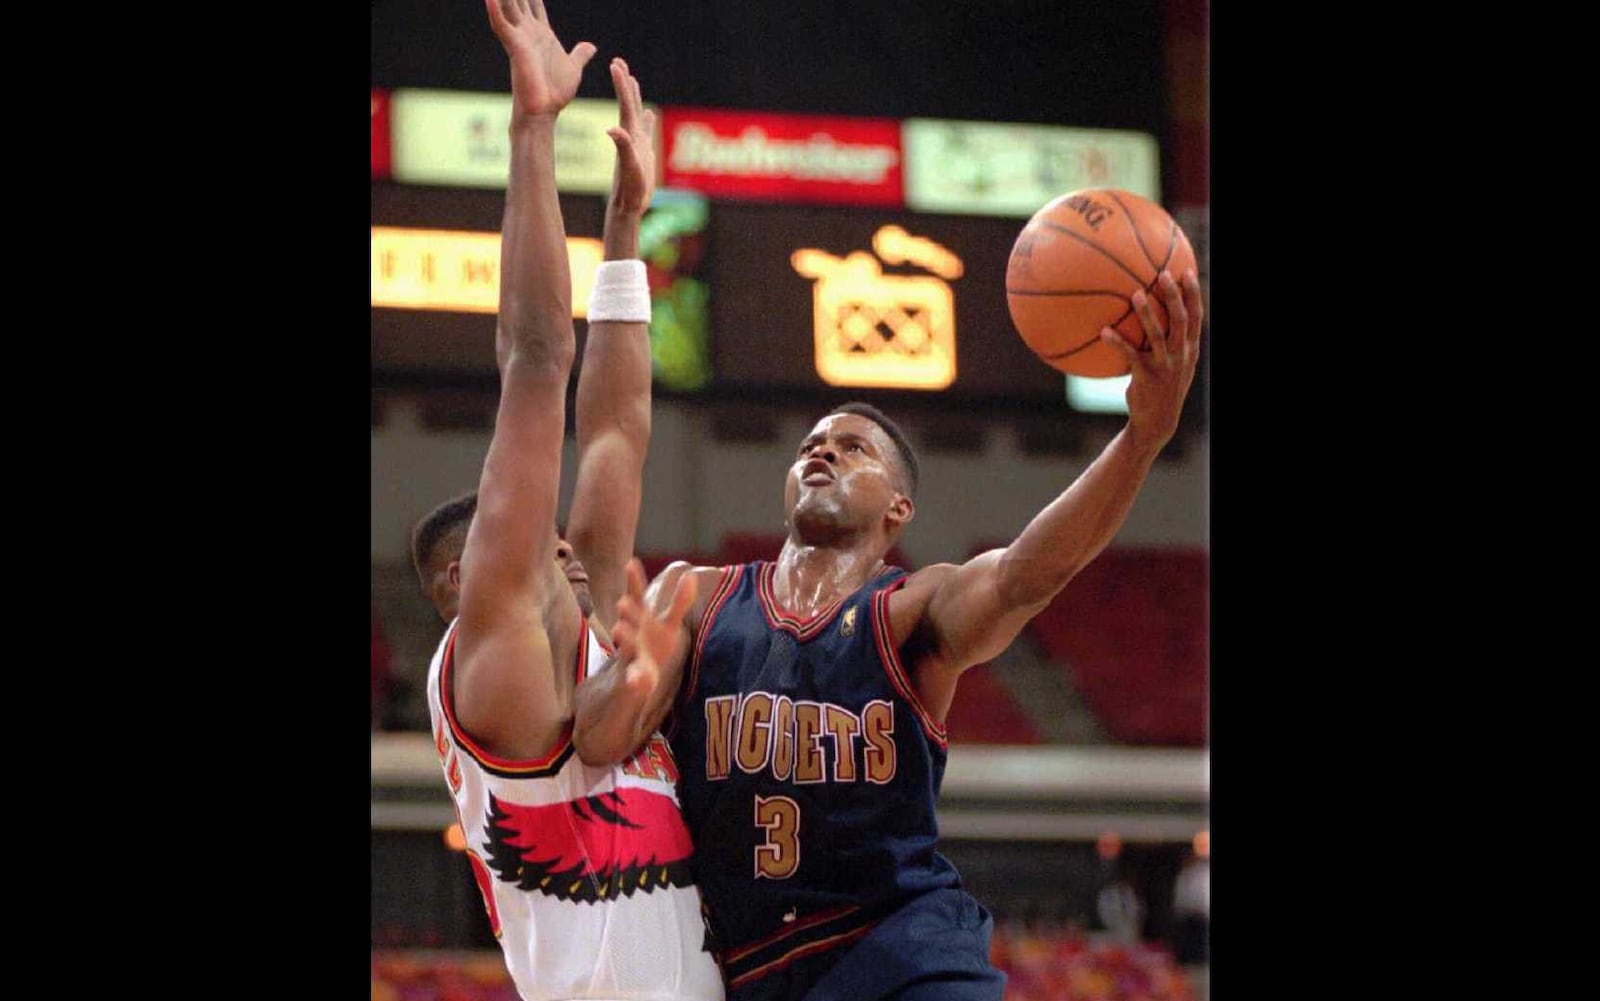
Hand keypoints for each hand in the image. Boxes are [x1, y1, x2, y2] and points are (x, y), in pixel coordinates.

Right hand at [484, 0, 596, 119]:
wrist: (544, 111)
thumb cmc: (555, 93)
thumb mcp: (573, 68)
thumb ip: (579, 55)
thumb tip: (590, 46)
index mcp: (541, 33)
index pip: (534, 3)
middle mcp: (527, 32)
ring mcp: (519, 38)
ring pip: (507, 6)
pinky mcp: (514, 48)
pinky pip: (502, 25)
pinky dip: (495, 10)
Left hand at [605, 57, 655, 217]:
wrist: (628, 205)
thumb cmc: (629, 189)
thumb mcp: (628, 167)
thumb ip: (622, 147)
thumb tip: (612, 129)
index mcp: (628, 135)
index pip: (625, 104)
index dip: (621, 84)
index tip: (614, 63)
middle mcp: (631, 135)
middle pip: (628, 103)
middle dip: (624, 83)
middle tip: (618, 62)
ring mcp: (637, 143)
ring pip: (637, 114)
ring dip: (634, 96)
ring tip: (632, 79)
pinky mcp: (644, 152)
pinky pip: (647, 130)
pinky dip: (648, 120)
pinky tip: (650, 114)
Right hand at [610, 560, 695, 701]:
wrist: (631, 684)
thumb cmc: (652, 647)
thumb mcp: (667, 625)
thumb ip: (679, 602)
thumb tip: (691, 575)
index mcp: (641, 622)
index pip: (637, 598)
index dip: (634, 582)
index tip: (631, 562)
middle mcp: (632, 636)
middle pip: (628, 621)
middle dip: (626, 612)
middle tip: (622, 601)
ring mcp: (629, 659)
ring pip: (626, 649)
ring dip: (624, 641)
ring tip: (618, 630)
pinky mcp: (632, 682)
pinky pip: (633, 682)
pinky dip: (635, 680)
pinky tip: (639, 680)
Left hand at [1100, 269, 1203, 450]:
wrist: (1157, 422)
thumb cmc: (1160, 389)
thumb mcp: (1172, 366)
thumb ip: (1167, 343)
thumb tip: (1149, 318)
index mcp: (1189, 349)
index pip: (1196, 316)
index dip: (1193, 293)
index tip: (1186, 270)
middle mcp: (1181, 355)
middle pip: (1182, 319)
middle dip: (1174, 295)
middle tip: (1163, 274)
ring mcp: (1166, 366)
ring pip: (1158, 334)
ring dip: (1147, 313)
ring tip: (1136, 293)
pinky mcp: (1147, 377)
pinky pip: (1131, 355)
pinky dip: (1118, 342)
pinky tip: (1104, 331)